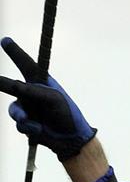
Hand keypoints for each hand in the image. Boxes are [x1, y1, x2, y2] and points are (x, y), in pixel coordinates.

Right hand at [0, 37, 95, 160]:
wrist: (71, 140)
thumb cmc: (67, 115)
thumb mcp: (54, 100)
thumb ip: (34, 91)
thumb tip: (14, 84)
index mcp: (42, 84)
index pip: (27, 66)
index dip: (16, 53)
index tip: (5, 41)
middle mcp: (32, 95)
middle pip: (11, 85)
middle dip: (1, 83)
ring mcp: (29, 109)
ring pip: (14, 110)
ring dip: (21, 116)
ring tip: (30, 121)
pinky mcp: (27, 123)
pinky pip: (19, 124)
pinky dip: (28, 127)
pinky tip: (39, 130)